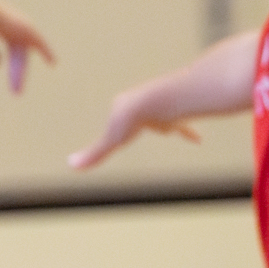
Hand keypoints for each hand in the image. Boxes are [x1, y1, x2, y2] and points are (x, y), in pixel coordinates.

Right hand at [0, 0, 56, 93]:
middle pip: (7, 46)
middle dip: (10, 65)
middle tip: (13, 87)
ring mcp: (12, 25)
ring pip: (20, 48)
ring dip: (22, 65)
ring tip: (33, 72)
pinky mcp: (25, 29)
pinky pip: (38, 42)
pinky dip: (45, 51)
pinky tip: (52, 61)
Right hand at [67, 81, 203, 169]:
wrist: (158, 103)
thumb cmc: (132, 120)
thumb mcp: (111, 141)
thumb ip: (94, 154)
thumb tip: (70, 165)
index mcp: (123, 106)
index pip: (119, 122)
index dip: (118, 132)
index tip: (118, 136)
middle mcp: (143, 104)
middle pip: (142, 117)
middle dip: (146, 122)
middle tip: (149, 127)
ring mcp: (162, 108)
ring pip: (165, 118)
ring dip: (170, 124)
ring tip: (176, 131)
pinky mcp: (180, 114)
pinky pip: (184, 126)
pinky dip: (188, 134)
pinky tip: (198, 141)